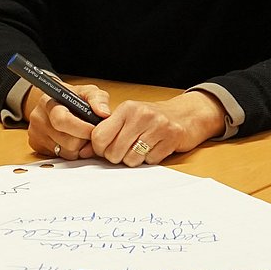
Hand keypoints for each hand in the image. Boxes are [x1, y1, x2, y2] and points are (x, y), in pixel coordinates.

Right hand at [26, 84, 112, 160]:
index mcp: (49, 102)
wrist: (53, 102)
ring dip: (79, 147)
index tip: (93, 129)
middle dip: (84, 140)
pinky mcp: (37, 146)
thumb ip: (98, 99)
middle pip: (67, 141)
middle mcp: (39, 118)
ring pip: (66, 152)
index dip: (82, 129)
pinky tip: (72, 140)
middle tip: (89, 132)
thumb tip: (104, 113)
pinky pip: (60, 157)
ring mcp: (36, 134)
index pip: (63, 121)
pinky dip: (71, 152)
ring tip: (81, 136)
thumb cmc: (72, 97)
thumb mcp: (87, 91)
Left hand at [89, 90, 224, 166]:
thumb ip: (108, 131)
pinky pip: (150, 161)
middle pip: (114, 152)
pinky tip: (154, 148)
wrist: (186, 114)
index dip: (99, 148)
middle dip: (117, 157)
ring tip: (141, 148)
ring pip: (131, 159)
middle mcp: (141, 115)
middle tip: (125, 150)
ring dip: (134, 159)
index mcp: (126, 108)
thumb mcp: (129, 116)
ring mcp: (157, 126)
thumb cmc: (152, 118)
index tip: (105, 149)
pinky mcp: (171, 138)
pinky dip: (150, 159)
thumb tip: (84, 151)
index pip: (100, 136)